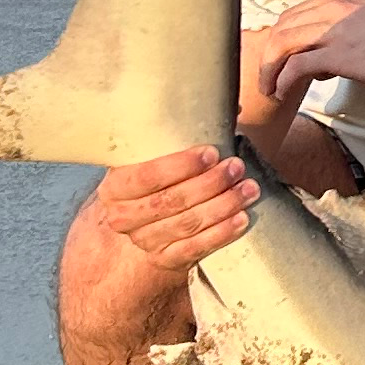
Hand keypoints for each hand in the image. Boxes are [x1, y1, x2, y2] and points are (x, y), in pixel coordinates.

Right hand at [86, 145, 260, 271]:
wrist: (145, 220)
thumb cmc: (159, 177)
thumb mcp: (155, 155)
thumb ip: (179, 135)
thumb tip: (231, 105)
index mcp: (115, 186)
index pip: (146, 176)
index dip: (181, 165)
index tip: (212, 153)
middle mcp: (123, 217)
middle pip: (171, 201)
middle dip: (210, 183)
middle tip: (237, 167)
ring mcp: (143, 241)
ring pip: (187, 224)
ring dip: (223, 206)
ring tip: (249, 188)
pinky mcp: (165, 259)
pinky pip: (195, 249)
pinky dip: (221, 234)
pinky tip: (241, 219)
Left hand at [254, 0, 364, 120]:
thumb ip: (343, 32)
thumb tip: (323, 61)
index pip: (292, 15)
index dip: (278, 39)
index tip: (276, 60)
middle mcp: (331, 8)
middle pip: (280, 28)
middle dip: (266, 55)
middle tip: (266, 77)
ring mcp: (333, 29)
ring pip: (280, 44)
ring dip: (268, 69)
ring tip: (269, 88)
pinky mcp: (338, 53)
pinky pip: (295, 66)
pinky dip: (282, 81)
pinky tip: (282, 93)